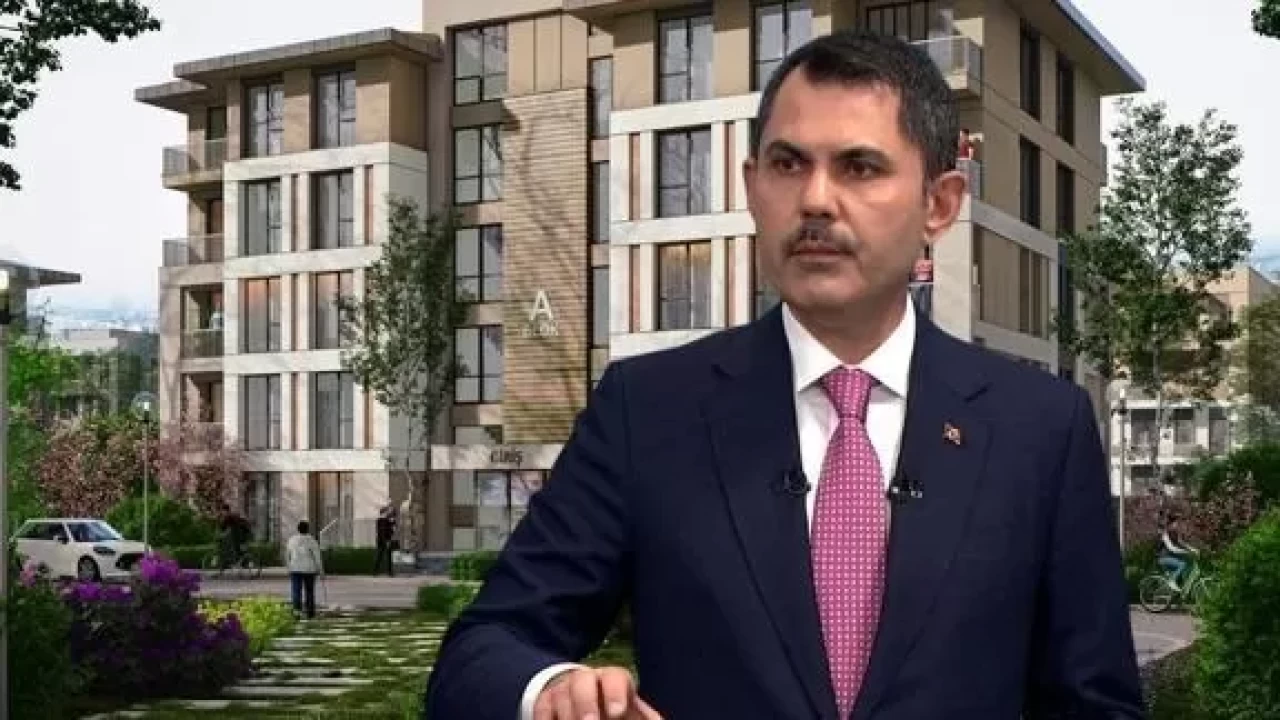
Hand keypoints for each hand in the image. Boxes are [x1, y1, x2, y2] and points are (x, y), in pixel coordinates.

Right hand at [534, 666, 661, 719]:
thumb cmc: (618, 713)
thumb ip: (644, 717)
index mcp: (614, 681)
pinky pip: (541, 710)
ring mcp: (563, 690)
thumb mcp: (634, 715)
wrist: (587, 706)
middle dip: (585, 703)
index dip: (615, 692)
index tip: (617, 712)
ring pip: (560, 696)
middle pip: (582, 681)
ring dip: (567, 716)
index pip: (615, 677)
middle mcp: (587, 680)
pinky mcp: (543, 703)